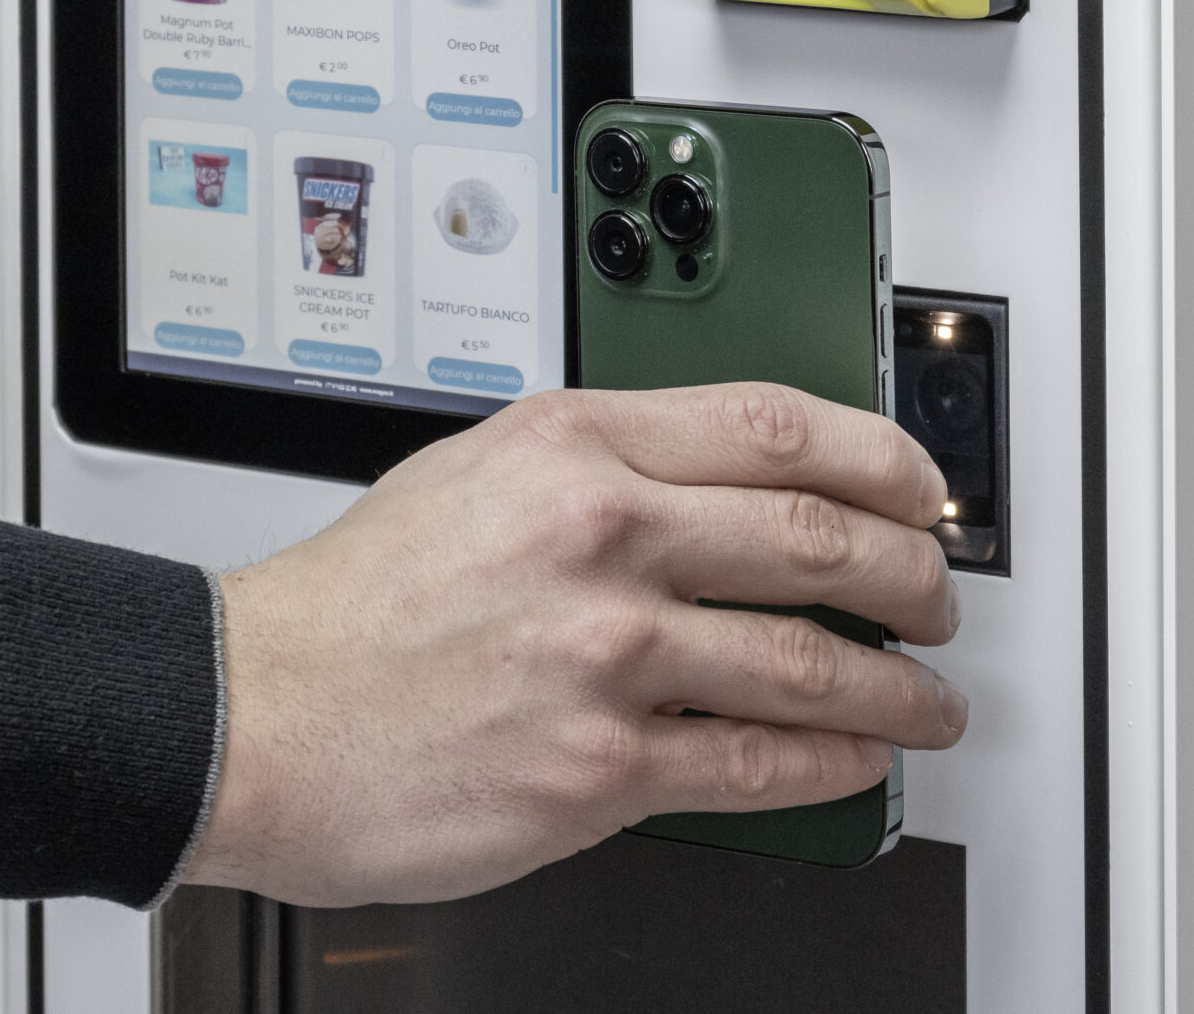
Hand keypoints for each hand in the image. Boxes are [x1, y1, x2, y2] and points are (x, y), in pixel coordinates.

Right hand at [181, 382, 966, 906]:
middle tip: (937, 596)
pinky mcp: (600, 767)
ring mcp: (607, 653)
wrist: (255, 713)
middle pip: (822, 539)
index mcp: (573, 443)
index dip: (882, 458)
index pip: (778, 426)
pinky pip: (759, 764)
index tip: (918, 488)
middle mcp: (601, 535)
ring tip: (930, 700)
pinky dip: (833, 767)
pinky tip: (855, 762)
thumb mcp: (475, 470)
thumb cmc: (352, 601)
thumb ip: (600, 463)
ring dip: (900, 688)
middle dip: (915, 575)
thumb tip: (723, 485)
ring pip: (813, 662)